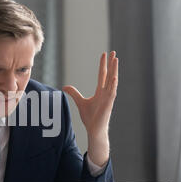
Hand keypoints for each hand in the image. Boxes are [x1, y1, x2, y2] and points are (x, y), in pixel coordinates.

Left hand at [62, 51, 117, 165]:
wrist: (94, 129)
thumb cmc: (90, 117)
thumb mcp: (80, 102)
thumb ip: (74, 93)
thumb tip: (64, 86)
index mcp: (100, 91)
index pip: (102, 75)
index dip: (103, 65)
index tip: (104, 54)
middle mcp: (106, 92)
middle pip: (109, 75)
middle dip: (111, 63)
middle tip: (113, 52)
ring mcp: (109, 98)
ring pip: (112, 81)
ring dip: (114, 70)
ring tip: (116, 59)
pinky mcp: (109, 104)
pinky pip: (112, 92)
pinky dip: (113, 85)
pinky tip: (114, 77)